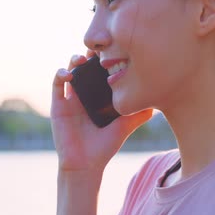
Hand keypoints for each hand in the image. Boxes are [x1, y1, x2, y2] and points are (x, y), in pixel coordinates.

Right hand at [50, 51, 152, 172]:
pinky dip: (60, 74)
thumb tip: (157, 104)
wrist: (85, 165)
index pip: (101, 71)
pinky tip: (69, 74)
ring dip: (74, 60)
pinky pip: (56, 84)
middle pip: (85, 66)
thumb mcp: (124, 127)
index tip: (113, 50)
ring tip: (82, 59)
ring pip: (70, 70)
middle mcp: (84, 94)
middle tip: (97, 49)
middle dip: (90, 55)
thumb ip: (138, 115)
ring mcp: (70, 98)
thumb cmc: (104, 148)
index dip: (104, 59)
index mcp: (98, 96)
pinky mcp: (58, 104)